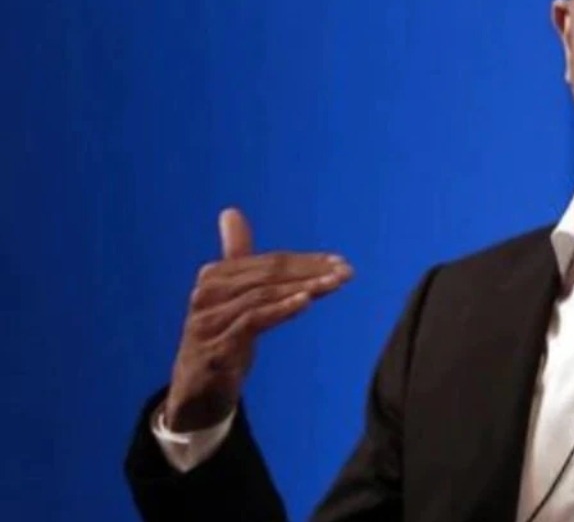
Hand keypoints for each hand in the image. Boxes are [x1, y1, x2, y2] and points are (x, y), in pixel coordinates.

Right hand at [162, 208, 353, 431]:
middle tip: (345, 271)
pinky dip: (279, 310)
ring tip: (332, 284)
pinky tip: (304, 303)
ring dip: (303, 288)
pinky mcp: (214, 348)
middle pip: (268, 274)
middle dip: (311, 271)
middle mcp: (207, 293)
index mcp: (214, 277)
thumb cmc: (220, 338)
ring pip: (262, 295)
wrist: (195, 393)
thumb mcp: (233, 297)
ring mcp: (208, 321)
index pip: (269, 261)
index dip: (307, 260)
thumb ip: (238, 257)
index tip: (340, 262)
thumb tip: (231, 212)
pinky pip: (251, 322)